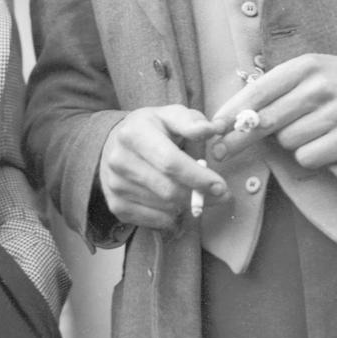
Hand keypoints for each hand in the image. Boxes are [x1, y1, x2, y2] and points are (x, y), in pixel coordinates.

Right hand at [99, 104, 228, 229]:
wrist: (115, 144)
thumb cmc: (152, 130)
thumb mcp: (170, 116)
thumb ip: (192, 121)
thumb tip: (213, 129)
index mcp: (134, 133)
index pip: (170, 162)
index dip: (198, 177)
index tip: (221, 186)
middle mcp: (119, 160)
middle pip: (168, 190)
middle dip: (199, 196)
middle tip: (220, 196)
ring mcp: (115, 185)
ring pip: (164, 208)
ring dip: (187, 206)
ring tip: (194, 193)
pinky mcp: (116, 205)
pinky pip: (154, 221)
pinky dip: (172, 218)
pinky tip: (176, 204)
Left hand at [210, 54, 336, 169]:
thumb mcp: (309, 70)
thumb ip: (276, 87)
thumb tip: (234, 113)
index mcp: (303, 67)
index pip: (258, 91)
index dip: (232, 111)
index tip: (214, 127)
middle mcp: (318, 88)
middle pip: (266, 121)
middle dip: (239, 138)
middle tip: (222, 151)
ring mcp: (336, 114)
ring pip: (287, 142)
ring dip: (288, 143)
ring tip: (307, 132)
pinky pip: (308, 157)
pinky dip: (308, 156)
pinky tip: (321, 145)